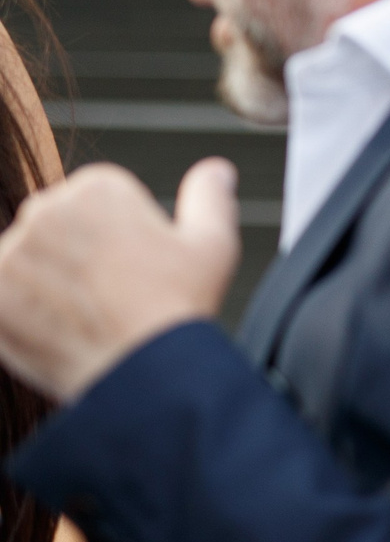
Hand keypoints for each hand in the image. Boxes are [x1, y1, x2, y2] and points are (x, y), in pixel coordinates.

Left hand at [0, 158, 237, 400]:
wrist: (141, 371)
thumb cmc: (179, 307)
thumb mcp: (213, 244)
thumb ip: (209, 196)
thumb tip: (216, 169)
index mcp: (97, 187)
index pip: (95, 205)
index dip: (122, 238)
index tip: (137, 268)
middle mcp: (45, 208)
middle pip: (58, 229)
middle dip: (79, 256)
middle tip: (114, 295)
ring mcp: (10, 251)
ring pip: (29, 262)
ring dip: (49, 283)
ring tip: (88, 316)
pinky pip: (6, 295)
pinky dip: (25, 312)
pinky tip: (59, 329)